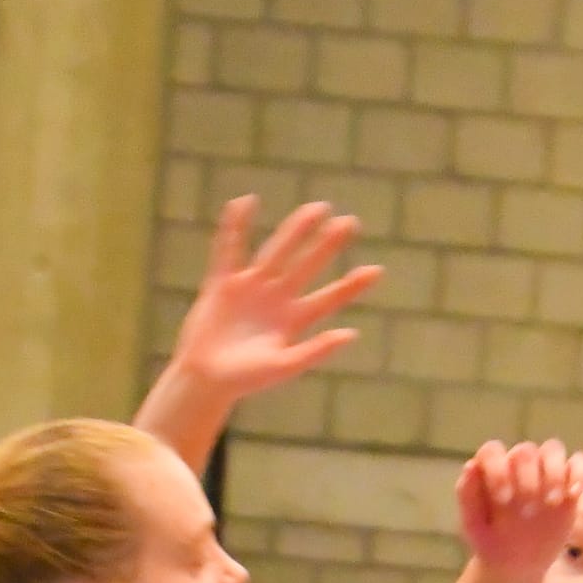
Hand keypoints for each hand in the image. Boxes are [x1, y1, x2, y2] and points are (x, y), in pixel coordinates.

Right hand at [168, 196, 381, 398]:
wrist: (205, 379)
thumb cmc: (245, 379)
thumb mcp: (284, 367)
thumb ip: (316, 350)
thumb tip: (351, 333)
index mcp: (293, 320)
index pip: (328, 298)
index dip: (351, 285)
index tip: (377, 271)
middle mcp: (276, 299)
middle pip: (307, 266)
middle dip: (327, 245)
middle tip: (350, 222)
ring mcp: (251, 288)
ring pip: (276, 252)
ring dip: (295, 231)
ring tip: (318, 209)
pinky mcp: (223, 283)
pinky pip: (229, 250)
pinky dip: (234, 228)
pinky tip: (244, 203)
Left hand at [455, 440, 582, 580]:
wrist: (516, 564)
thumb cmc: (491, 541)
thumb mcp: (474, 526)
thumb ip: (468, 496)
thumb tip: (470, 466)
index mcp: (491, 469)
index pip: (493, 451)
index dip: (497, 470)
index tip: (503, 499)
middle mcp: (517, 464)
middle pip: (526, 451)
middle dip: (527, 478)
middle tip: (526, 512)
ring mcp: (544, 470)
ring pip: (553, 449)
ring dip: (554, 472)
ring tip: (551, 503)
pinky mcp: (567, 481)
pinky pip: (579, 462)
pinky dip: (580, 472)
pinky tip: (574, 494)